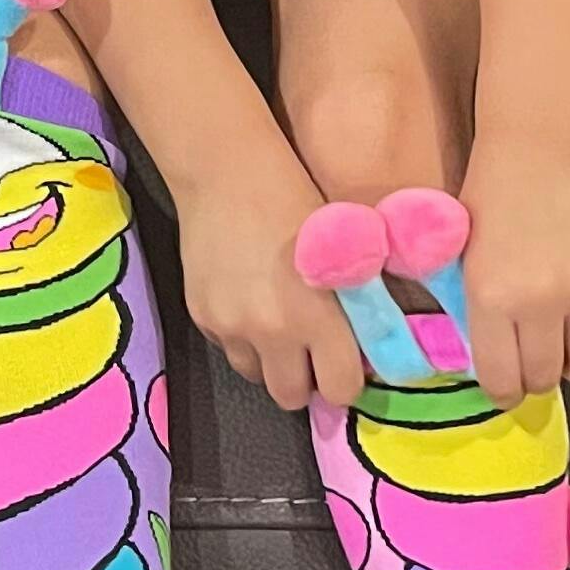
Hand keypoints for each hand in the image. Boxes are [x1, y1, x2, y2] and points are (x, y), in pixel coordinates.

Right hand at [174, 131, 366, 413]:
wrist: (227, 172)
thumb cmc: (298, 199)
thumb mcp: (344, 253)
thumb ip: (356, 307)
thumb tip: (367, 351)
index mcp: (318, 316)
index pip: (341, 389)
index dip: (346, 380)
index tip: (346, 363)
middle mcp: (273, 331)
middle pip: (291, 397)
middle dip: (305, 380)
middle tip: (311, 351)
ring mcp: (231, 326)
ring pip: (255, 375)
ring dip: (270, 360)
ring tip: (276, 322)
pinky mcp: (201, 316)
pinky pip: (227, 347)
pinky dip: (240, 336)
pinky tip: (247, 297)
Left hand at [459, 139, 569, 405]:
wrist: (538, 148)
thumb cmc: (491, 199)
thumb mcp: (463, 260)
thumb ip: (477, 316)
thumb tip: (493, 366)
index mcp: (493, 297)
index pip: (502, 380)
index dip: (503, 391)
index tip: (506, 387)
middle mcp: (542, 299)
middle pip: (546, 376)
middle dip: (537, 377)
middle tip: (532, 363)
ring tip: (564, 343)